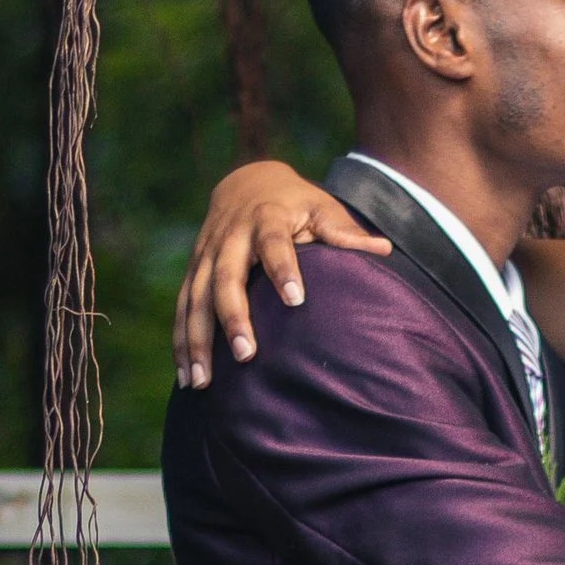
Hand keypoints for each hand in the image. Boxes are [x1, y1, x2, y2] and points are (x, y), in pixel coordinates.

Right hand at [173, 162, 390, 388]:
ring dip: (196, 341)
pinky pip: (182, 308)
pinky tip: (186, 377)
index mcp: (266, 217)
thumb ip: (345, 231)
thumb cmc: (295, 203)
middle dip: (232, 317)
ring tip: (202, 382)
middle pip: (226, 277)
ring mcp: (206, 254)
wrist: (247, 182)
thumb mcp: (321, 207)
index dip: (283, 268)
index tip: (296, 300)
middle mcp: (230, 236)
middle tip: (246, 355)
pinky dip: (181, 342)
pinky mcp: (192, 270)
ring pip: (194, 298)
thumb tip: (383, 249)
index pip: (274, 243)